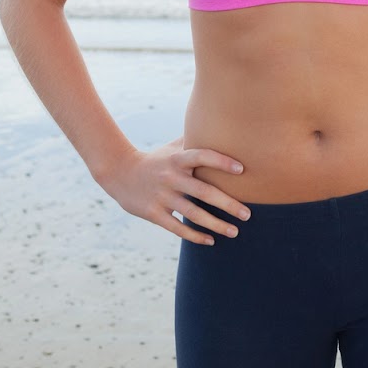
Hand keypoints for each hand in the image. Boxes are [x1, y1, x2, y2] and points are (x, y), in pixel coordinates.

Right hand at [94, 138, 250, 245]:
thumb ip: (194, 141)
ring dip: (215, 225)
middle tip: (248, 214)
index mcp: (177, 159)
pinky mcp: (153, 213)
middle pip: (203, 191)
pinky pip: (177, 227)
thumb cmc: (156, 160)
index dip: (221, 161)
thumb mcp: (172, 148)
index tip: (242, 169)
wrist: (120, 173)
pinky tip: (210, 241)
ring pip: (193, 213)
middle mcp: (171, 177)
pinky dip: (194, 236)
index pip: (202, 156)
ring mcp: (162, 196)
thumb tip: (221, 126)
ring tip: (234, 231)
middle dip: (227, 204)